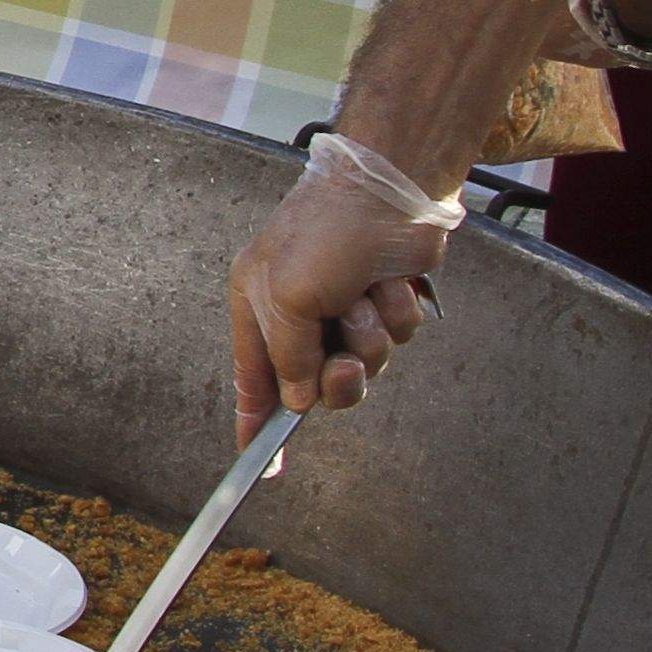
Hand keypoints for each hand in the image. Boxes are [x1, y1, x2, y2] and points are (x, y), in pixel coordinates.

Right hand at [227, 133, 459, 433]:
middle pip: (317, 382)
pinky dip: (398, 314)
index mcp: (259, 304)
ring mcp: (346, 306)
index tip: (258, 462)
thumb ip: (289, 360)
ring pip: (364, 363)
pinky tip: (391, 282)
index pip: (253, 378)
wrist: (390, 190)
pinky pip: (396, 337)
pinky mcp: (385, 299)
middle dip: (338, 377)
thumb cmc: (326, 233)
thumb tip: (300, 399)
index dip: (255, 421)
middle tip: (344, 363)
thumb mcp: (289, 302)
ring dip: (371, 339)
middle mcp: (301, 309)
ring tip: (367, 300)